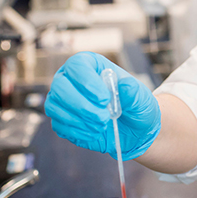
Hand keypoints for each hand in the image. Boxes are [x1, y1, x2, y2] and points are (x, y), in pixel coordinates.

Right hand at [45, 52, 160, 159]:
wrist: (134, 130)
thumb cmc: (136, 107)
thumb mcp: (141, 98)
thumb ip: (134, 92)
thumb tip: (125, 85)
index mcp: (91, 65)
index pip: (77, 65)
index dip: (86, 81)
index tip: (105, 98)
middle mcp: (71, 79)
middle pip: (59, 85)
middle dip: (80, 104)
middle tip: (104, 117)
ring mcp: (63, 100)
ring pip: (54, 106)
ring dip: (79, 119)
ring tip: (102, 125)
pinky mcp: (61, 120)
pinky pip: (59, 125)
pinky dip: (78, 131)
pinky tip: (95, 132)